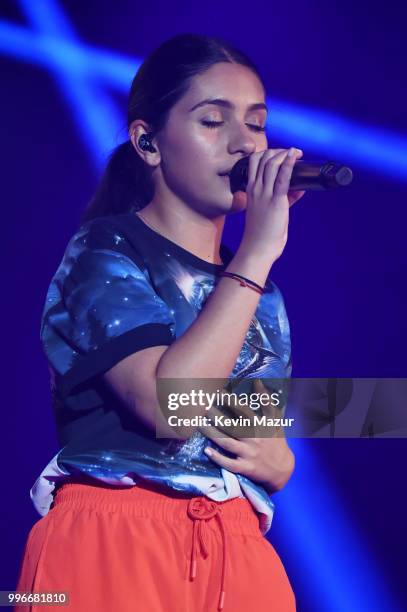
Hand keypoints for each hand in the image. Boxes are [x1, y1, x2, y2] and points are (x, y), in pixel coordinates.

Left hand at [199, 380, 294, 492]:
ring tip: (199, 424)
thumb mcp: (275, 420)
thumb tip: (257, 381)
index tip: (218, 392)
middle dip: (216, 416)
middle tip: (203, 407)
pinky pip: (229, 464)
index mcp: (260, 426)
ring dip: (212, 434)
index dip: (231, 401)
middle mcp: (254, 439)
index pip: (244, 411)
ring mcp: (249, 454)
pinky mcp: (245, 468)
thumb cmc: (276, 441)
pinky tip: (206, 450)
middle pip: (231, 426)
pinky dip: (218, 458)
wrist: (283, 470)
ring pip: (227, 443)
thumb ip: (266, 401)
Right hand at [236, 147, 304, 262]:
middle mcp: (255, 188)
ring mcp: (264, 194)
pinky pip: (282, 178)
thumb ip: (284, 198)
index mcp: (250, 189)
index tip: (281, 153)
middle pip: (263, 158)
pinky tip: (294, 156)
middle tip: (291, 152)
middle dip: (279, 150)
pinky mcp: (276, 201)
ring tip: (296, 153)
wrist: (258, 247)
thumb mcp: (268, 211)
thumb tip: (299, 189)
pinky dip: (289, 164)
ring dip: (285, 154)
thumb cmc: (262, 232)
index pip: (254, 161)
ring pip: (271, 163)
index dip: (268, 152)